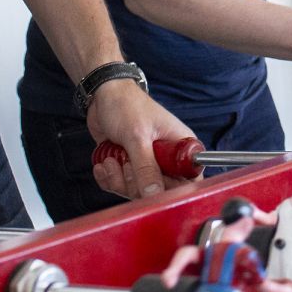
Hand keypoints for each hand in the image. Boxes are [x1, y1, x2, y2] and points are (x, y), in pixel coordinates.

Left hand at [88, 79, 198, 200]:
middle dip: (135, 183)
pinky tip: (103, 162)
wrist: (102, 96)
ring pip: (137, 191)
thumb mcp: (137, 137)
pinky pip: (120, 186)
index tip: (151, 187)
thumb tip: (155, 195)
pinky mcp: (129, 167)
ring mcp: (147, 164)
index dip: (172, 190)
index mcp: (180, 147)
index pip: (189, 181)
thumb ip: (146, 168)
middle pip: (159, 191)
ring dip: (118, 179)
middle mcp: (167, 158)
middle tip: (125, 165)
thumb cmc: (127, 106)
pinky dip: (108, 178)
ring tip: (110, 160)